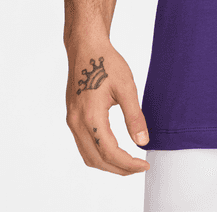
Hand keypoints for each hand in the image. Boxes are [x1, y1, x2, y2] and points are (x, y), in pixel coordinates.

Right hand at [65, 38, 151, 174]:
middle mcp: (76, 122)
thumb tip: (143, 142)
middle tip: (139, 167)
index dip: (128, 164)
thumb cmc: (106, 63)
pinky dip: (98, 153)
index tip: (144, 165)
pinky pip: (83, 144)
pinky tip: (113, 149)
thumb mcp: (126, 87)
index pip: (109, 152)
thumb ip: (134, 117)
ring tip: (128, 162)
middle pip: (96, 159)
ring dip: (107, 163)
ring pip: (87, 155)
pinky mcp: (72, 117)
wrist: (86, 47)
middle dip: (118, 168)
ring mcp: (71, 121)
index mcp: (90, 116)